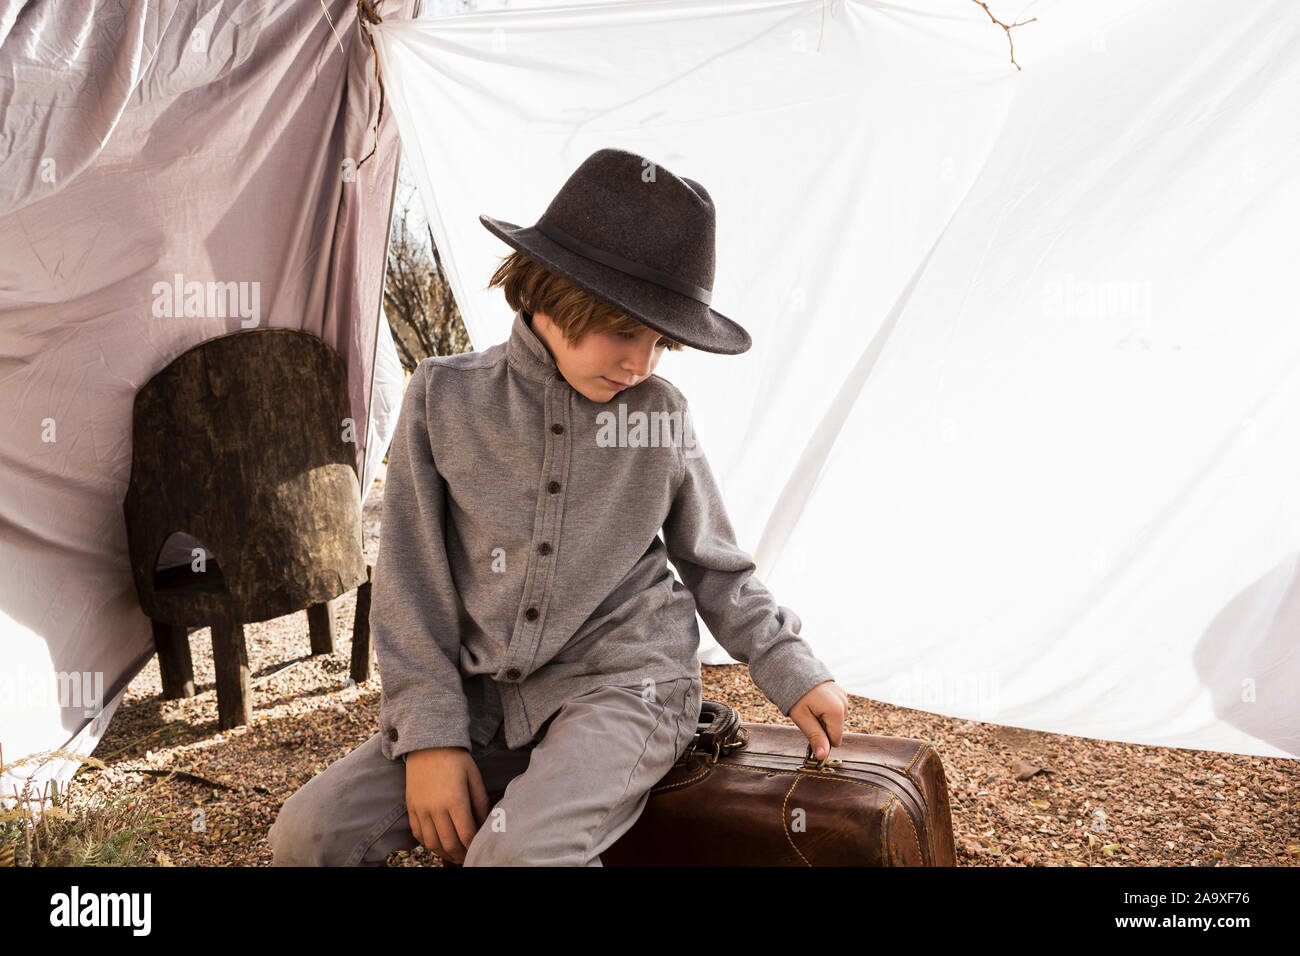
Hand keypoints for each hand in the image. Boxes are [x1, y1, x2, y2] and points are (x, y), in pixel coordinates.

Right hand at [404, 747, 488, 863]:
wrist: (427, 745)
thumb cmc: (455, 759)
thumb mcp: (474, 777)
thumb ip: (480, 802)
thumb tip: (485, 823)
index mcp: (455, 800)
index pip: (466, 834)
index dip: (473, 847)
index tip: (478, 850)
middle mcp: (436, 808)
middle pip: (449, 843)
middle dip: (460, 854)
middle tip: (468, 857)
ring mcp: (421, 809)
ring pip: (432, 843)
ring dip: (444, 852)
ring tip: (454, 854)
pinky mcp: (411, 807)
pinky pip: (418, 834)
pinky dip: (428, 843)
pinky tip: (438, 843)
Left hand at [789, 680, 849, 760]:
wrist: (793, 668)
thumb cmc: (795, 693)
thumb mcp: (802, 718)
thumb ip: (815, 737)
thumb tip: (823, 757)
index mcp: (837, 711)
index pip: (835, 740)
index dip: (821, 739)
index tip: (808, 729)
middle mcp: (844, 704)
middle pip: (835, 730)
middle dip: (822, 727)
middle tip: (807, 715)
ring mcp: (843, 696)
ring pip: (835, 720)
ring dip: (823, 718)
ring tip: (810, 706)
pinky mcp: (840, 692)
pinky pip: (835, 709)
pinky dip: (825, 709)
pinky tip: (815, 701)